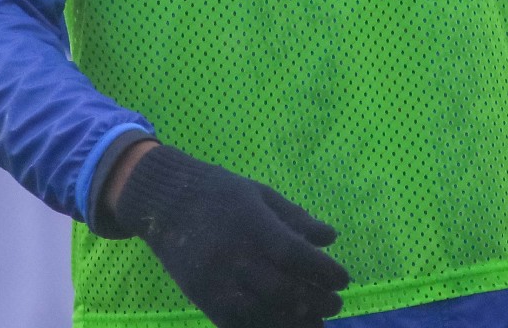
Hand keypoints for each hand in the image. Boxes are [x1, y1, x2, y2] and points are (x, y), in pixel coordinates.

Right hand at [107, 145, 350, 327]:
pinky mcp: (202, 299)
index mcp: (251, 223)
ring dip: (294, 323)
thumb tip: (331, 237)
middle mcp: (234, 255)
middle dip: (315, 301)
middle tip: (335, 304)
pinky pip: (236, 323)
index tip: (344, 279)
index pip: (294, 254)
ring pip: (261, 313)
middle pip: (282, 290)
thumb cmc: (219, 193)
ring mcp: (216, 281)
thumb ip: (295, 218)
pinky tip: (283, 327)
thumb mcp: (259, 194)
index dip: (322, 270)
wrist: (163, 202)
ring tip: (317, 324)